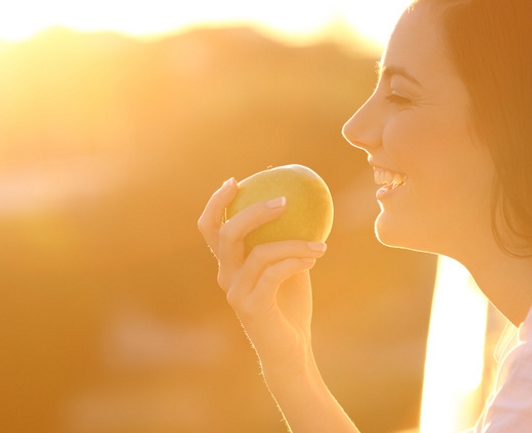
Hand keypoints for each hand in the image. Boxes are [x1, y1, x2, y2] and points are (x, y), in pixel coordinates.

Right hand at [198, 178, 327, 368]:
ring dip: (293, 242)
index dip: (216, 203)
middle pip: (227, 234)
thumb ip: (285, 240)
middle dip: (253, 211)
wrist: (291, 350)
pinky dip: (296, 260)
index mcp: (229, 265)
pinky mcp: (252, 307)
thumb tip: (301, 202)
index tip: (235, 181)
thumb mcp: (288, 266)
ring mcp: (236, 293)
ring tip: (320, 243)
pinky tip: (316, 256)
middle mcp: (226, 277)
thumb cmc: (290, 306)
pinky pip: (273, 274)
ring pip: (259, 253)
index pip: (210, 228)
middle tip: (283, 200)